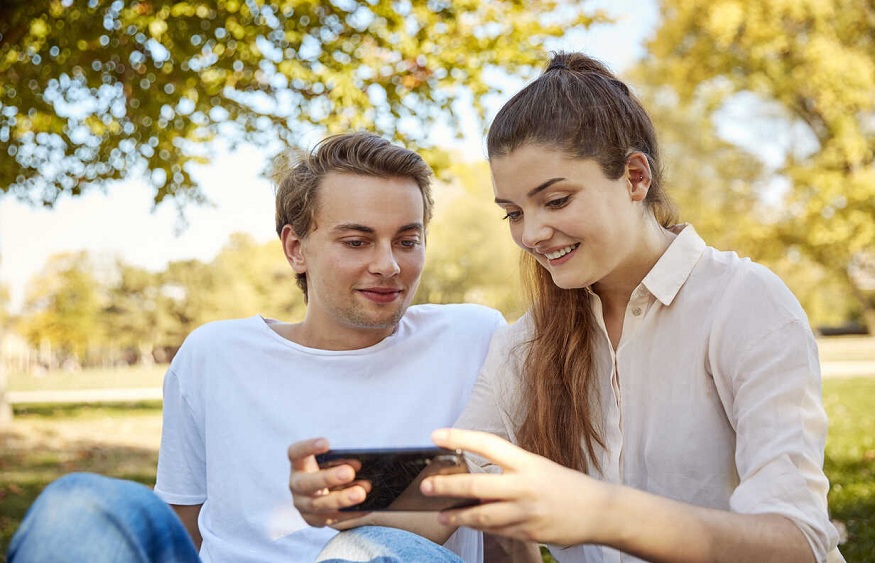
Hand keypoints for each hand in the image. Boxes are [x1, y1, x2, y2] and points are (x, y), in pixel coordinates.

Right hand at [287, 438, 372, 527]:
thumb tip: (359, 465)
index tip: (326, 443)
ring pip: (317, 505)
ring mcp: (303, 504)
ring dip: (341, 499)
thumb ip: (343, 461)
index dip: (308, 448)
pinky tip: (365, 507)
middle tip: (349, 472)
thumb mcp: (335, 462)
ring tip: (361, 493)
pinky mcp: (314, 520)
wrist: (330, 494)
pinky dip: (349, 513)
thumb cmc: (334, 469)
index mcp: (300, 464)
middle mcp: (297, 484)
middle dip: (328, 478)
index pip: (295, 453)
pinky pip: (330, 519)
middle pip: (306, 483)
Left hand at [422, 428, 614, 545]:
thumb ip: (509, 469)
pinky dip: (481, 528)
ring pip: (484, 516)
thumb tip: (473, 474)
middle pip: (478, 486)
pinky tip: (468, 525)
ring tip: (441, 515)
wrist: (600, 511)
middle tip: (426, 486)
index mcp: (527, 462)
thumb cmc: (565, 485)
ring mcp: (527, 512)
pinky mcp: (530, 533)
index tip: (436, 436)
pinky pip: (498, 531)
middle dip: (448, 487)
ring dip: (458, 517)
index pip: (488, 445)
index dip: (460, 438)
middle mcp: (525, 486)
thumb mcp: (538, 467)